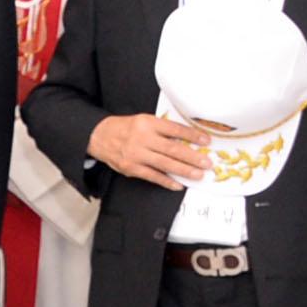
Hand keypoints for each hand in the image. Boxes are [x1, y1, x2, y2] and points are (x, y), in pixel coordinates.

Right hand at [89, 112, 214, 191]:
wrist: (99, 136)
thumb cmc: (126, 128)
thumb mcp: (144, 121)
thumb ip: (163, 129)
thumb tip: (188, 141)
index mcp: (147, 123)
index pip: (174, 129)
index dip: (192, 136)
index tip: (206, 141)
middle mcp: (142, 138)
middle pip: (172, 149)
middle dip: (192, 157)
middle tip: (207, 163)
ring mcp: (136, 154)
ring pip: (164, 164)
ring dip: (184, 170)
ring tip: (198, 175)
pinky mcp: (131, 168)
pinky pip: (152, 176)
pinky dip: (166, 181)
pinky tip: (178, 185)